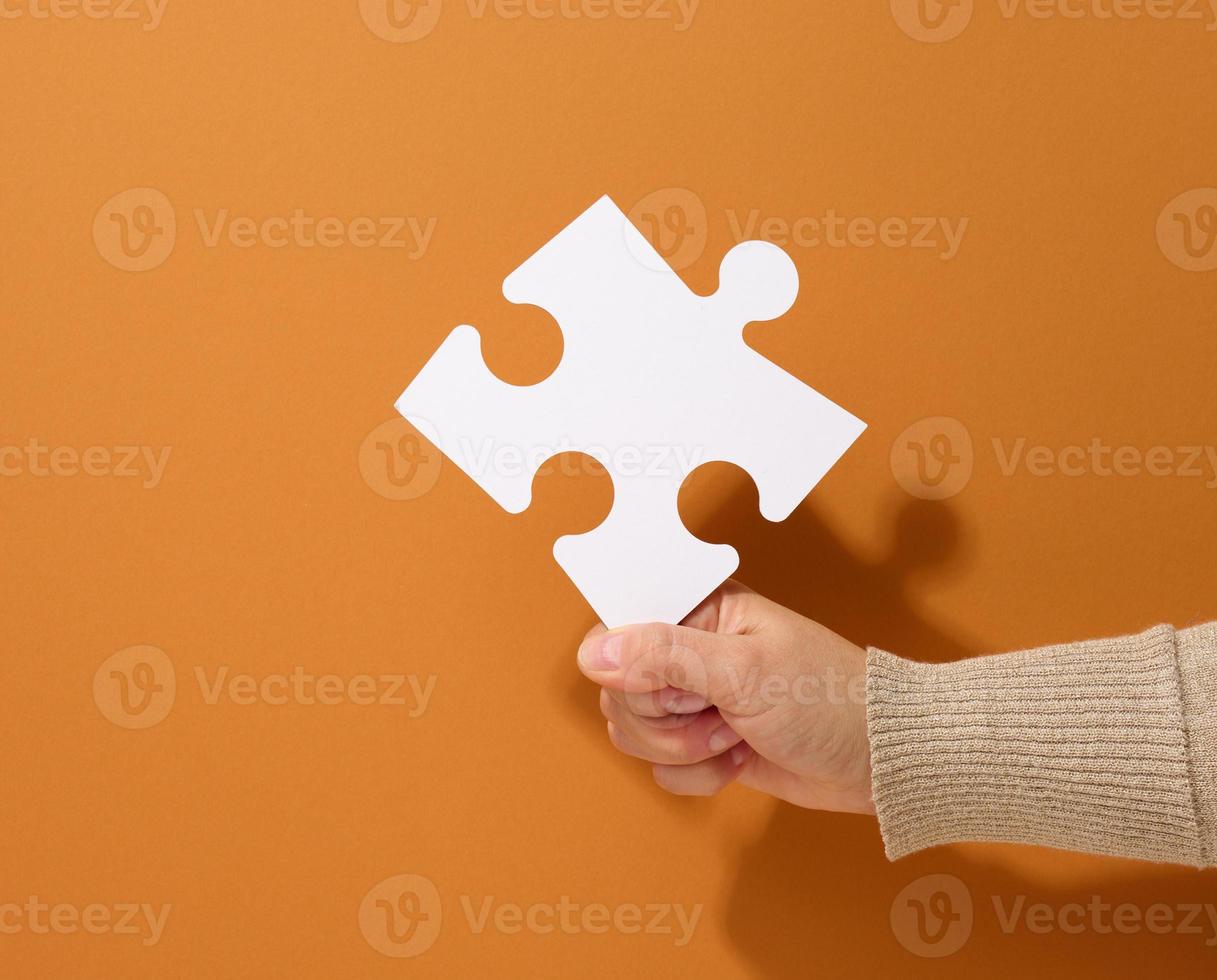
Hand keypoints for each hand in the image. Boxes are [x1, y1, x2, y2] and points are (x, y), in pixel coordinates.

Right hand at [577, 581, 874, 813]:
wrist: (875, 759)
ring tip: (734, 733)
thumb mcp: (745, 671)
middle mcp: (686, 649)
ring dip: (684, 749)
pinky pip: (660, 767)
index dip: (634, 668)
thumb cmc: (829, 697)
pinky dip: (698, 774)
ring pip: (632, 732)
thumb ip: (665, 656)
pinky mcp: (699, 740)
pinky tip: (738, 756)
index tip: (678, 683)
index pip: (616, 630)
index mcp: (697, 609)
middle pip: (617, 690)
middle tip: (719, 711)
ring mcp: (692, 697)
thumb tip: (594, 651)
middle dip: (666, 718)